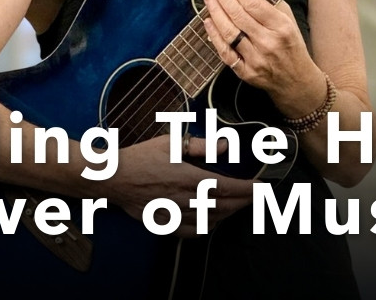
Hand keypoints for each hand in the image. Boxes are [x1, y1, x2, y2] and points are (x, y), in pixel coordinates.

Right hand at [108, 135, 253, 236]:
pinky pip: (191, 232)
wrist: (113, 177)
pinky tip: (212, 221)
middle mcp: (184, 199)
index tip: (262, 189)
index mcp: (187, 177)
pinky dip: (206, 228)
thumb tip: (224, 147)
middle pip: (222, 206)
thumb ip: (199, 146)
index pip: (225, 187)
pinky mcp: (164, 224)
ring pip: (210, 220)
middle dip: (243, 202)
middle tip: (255, 197)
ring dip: (228, 214)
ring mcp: (174, 214)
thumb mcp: (171, 142)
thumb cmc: (141, 157)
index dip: (247, 189)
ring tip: (237, 205)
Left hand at [201, 0, 318, 98]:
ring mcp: (256, 59)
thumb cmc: (292, 47)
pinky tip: (208, 21)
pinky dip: (214, 36)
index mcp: (281, 27)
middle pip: (238, 15)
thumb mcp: (290, 21)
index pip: (253, 3)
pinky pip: (225, 52)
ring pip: (229, 32)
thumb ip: (272, 5)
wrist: (297, 81)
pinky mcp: (246, 72)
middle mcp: (268, 42)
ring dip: (215, 11)